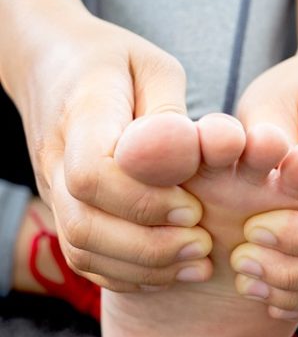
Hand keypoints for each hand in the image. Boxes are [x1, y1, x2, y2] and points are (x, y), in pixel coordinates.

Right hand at [5, 8, 211, 291]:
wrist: (55, 63)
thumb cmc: (117, 63)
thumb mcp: (155, 68)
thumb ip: (170, 110)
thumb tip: (189, 152)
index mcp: (83, 112)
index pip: (94, 171)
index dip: (144, 200)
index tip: (194, 207)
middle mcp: (57, 156)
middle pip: (84, 221)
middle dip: (149, 244)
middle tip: (204, 244)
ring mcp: (53, 186)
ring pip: (80, 246)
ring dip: (142, 266)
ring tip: (198, 262)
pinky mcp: (62, 205)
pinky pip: (82, 255)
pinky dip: (126, 273)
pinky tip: (170, 270)